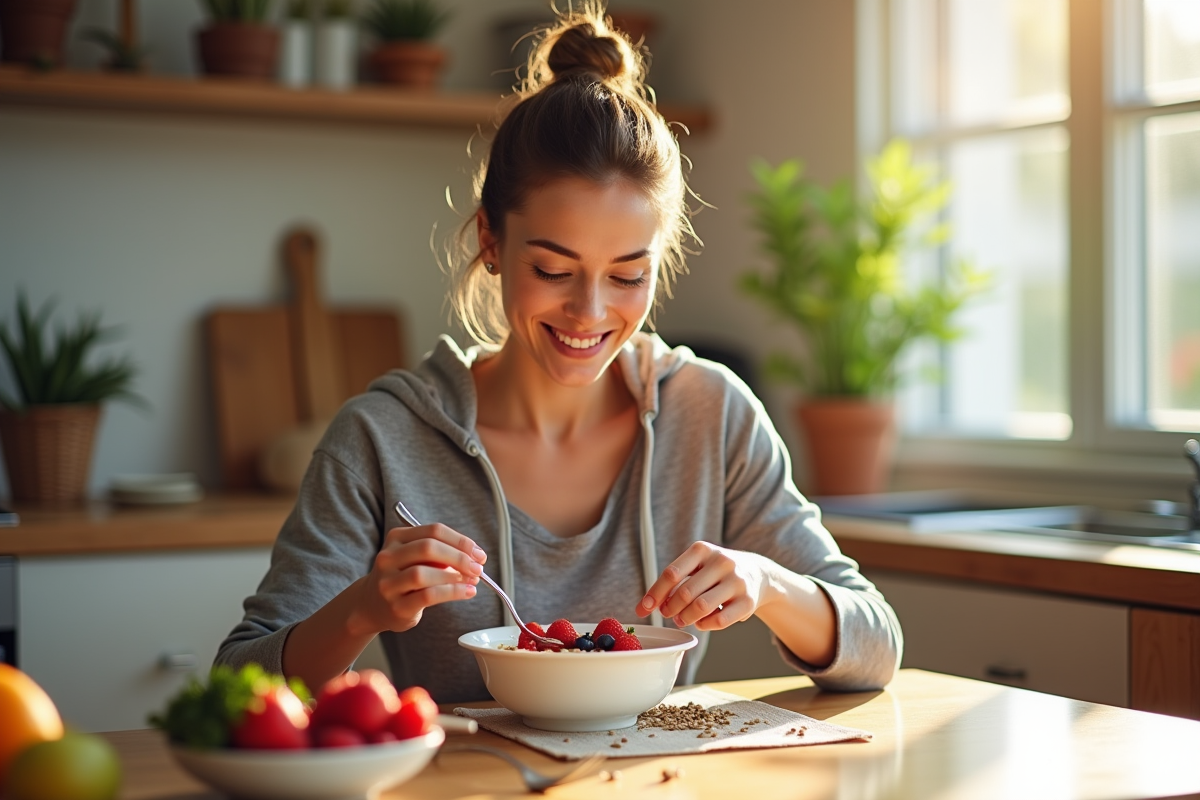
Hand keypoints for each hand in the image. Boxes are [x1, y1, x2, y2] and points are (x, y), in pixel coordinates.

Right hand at [350, 523, 485, 634]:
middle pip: (428, 548)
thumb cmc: (403, 578)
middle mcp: (388, 557)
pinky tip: (467, 592)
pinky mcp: (396, 606)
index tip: (478, 553)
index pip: (433, 531)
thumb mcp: (416, 558)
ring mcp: (389, 583)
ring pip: (424, 573)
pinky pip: (428, 596)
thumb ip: (440, 553)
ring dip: (455, 576)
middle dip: (459, 556)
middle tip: (478, 567)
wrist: (372, 606)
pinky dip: (452, 593)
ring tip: (473, 580)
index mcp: (396, 538)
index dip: (460, 540)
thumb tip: (475, 556)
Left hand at [636, 542, 775, 630]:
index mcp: (703, 550)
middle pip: (685, 593)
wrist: (758, 572)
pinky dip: (705, 625)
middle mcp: (721, 562)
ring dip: (686, 618)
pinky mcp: (748, 601)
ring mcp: (737, 581)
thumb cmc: (717, 571)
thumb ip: (674, 582)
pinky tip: (701, 623)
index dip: (655, 593)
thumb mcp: (697, 565)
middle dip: (670, 608)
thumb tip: (645, 606)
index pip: (672, 573)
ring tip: (682, 619)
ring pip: (701, 607)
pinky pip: (719, 620)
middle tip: (667, 614)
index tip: (644, 608)